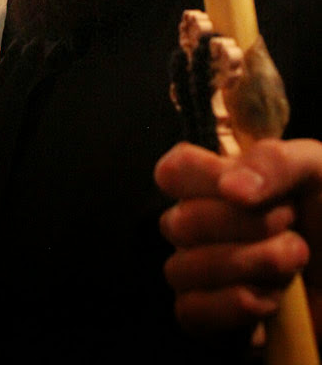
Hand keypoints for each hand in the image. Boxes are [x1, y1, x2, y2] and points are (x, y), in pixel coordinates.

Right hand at [154, 139, 321, 336]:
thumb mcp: (315, 171)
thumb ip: (273, 162)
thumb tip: (229, 188)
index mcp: (217, 181)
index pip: (174, 170)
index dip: (202, 178)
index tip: (247, 192)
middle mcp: (200, 223)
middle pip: (180, 222)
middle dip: (247, 228)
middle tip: (292, 226)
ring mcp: (202, 272)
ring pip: (181, 269)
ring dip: (247, 267)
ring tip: (291, 264)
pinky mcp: (211, 319)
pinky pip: (190, 313)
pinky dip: (233, 307)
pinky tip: (270, 300)